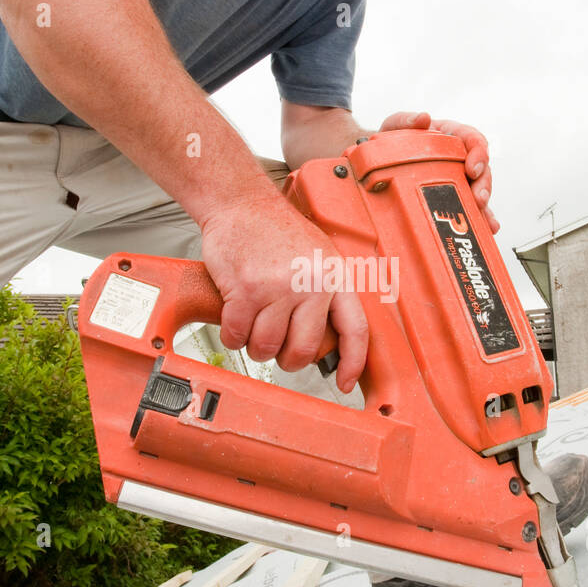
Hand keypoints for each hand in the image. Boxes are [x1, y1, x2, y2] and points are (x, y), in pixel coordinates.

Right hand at [200, 189, 368, 393]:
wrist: (241, 203)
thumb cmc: (276, 230)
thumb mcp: (319, 256)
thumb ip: (328, 293)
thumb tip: (331, 340)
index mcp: (334, 277)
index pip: (355, 329)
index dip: (353, 362)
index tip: (345, 383)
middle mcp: (311, 284)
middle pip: (303, 350)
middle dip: (287, 358)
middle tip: (279, 348)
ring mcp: (277, 288)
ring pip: (267, 346)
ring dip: (256, 346)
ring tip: (253, 325)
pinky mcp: (245, 290)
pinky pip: (237, 335)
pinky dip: (232, 335)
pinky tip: (234, 319)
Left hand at [375, 111, 499, 233]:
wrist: (379, 162)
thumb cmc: (393, 140)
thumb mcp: (395, 126)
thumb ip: (406, 119)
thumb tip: (424, 118)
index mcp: (451, 136)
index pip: (473, 140)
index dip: (479, 152)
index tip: (472, 168)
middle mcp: (459, 157)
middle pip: (482, 169)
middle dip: (484, 185)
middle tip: (479, 199)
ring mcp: (458, 178)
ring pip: (479, 190)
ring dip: (485, 206)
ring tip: (486, 221)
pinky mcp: (454, 196)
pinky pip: (470, 207)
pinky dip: (481, 218)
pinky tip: (488, 229)